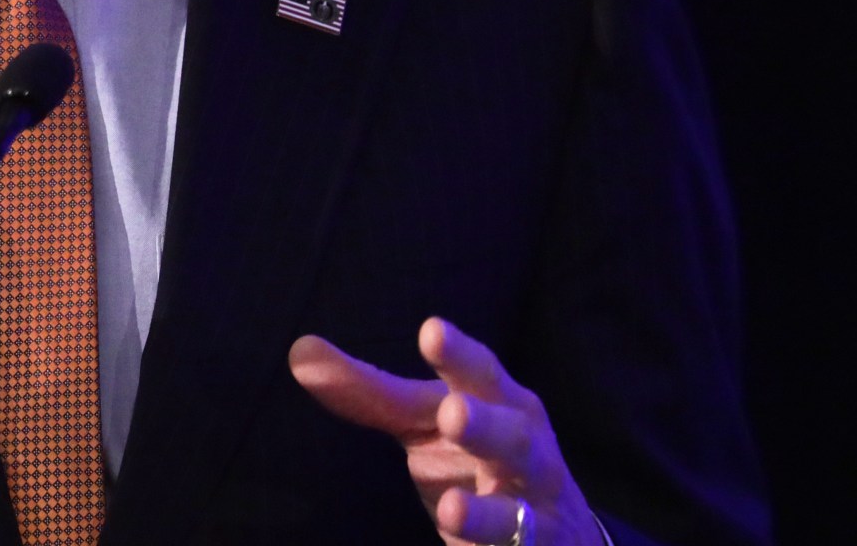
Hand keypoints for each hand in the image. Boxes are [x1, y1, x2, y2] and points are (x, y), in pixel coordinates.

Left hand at [289, 317, 595, 545]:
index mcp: (503, 404)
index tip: (431, 331)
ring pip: (521, 515)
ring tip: (451, 510)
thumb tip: (299, 352)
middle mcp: (528, 454)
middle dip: (486, 427)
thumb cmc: (474, 452)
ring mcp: (537, 513)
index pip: (482, 374)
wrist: (557, 532)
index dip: (459, 355)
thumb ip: (369, 391)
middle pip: (512, 439)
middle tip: (454, 414)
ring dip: (488, 514)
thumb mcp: (426, 419)